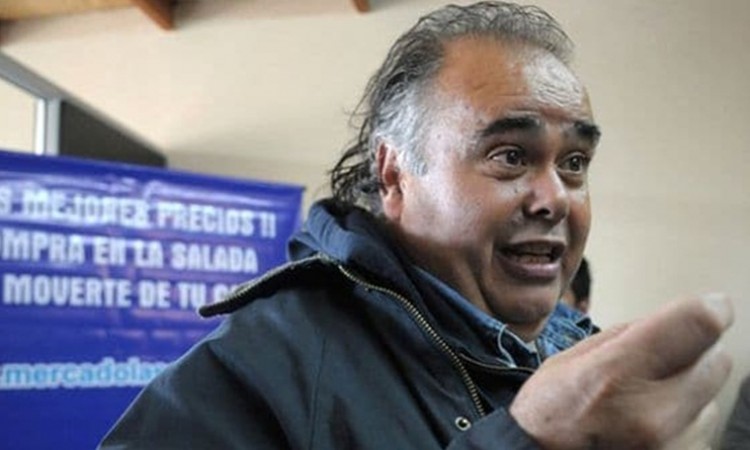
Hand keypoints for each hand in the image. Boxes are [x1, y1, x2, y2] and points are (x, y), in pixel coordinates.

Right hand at [510, 294, 733, 449]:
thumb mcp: (570, 361)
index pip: (698, 325)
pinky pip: (702, 432)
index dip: (711, 309)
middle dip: (695, 353)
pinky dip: (682, 425)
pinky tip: (646, 428)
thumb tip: (670, 321)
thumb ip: (625, 337)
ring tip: (643, 403)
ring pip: (711, 400)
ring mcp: (671, 446)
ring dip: (687, 393)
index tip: (710, 307)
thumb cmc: (548, 417)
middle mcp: (652, 414)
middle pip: (717, 361)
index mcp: (616, 373)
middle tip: (662, 361)